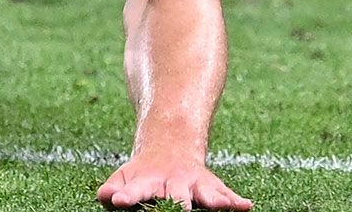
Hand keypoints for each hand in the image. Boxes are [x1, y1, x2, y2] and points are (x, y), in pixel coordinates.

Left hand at [97, 152, 251, 210]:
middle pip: (176, 196)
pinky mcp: (212, 186)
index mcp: (148, 181)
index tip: (120, 201)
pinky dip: (236, 200)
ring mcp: (194, 183)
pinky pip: (226, 194)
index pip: (135, 190)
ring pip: (204, 193)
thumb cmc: (144, 174)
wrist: (170, 145)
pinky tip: (246, 206)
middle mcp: (173, 182)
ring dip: (211, 200)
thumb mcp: (125, 177)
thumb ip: (114, 188)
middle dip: (177, 206)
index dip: (128, 196)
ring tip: (218, 205)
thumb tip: (105, 196)